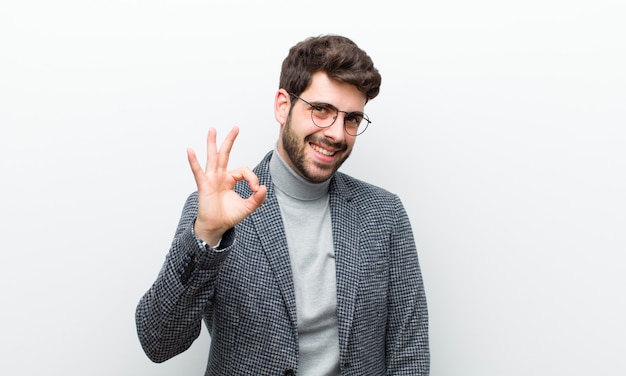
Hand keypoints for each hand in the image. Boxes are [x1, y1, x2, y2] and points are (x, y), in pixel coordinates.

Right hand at [187, 126, 266, 244]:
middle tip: (236, 127)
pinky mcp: (204, 185)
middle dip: (230, 140)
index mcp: (230, 179)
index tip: (256, 189)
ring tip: (212, 130)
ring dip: (212, 143)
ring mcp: (211, 179)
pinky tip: (190, 150)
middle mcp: (220, 176)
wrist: (216, 227)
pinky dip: (193, 161)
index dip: (252, 178)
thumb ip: (257, 198)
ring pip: (213, 158)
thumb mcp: (248, 207)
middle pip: (225, 154)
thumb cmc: (228, 216)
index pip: (244, 171)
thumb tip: (264, 187)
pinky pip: (198, 171)